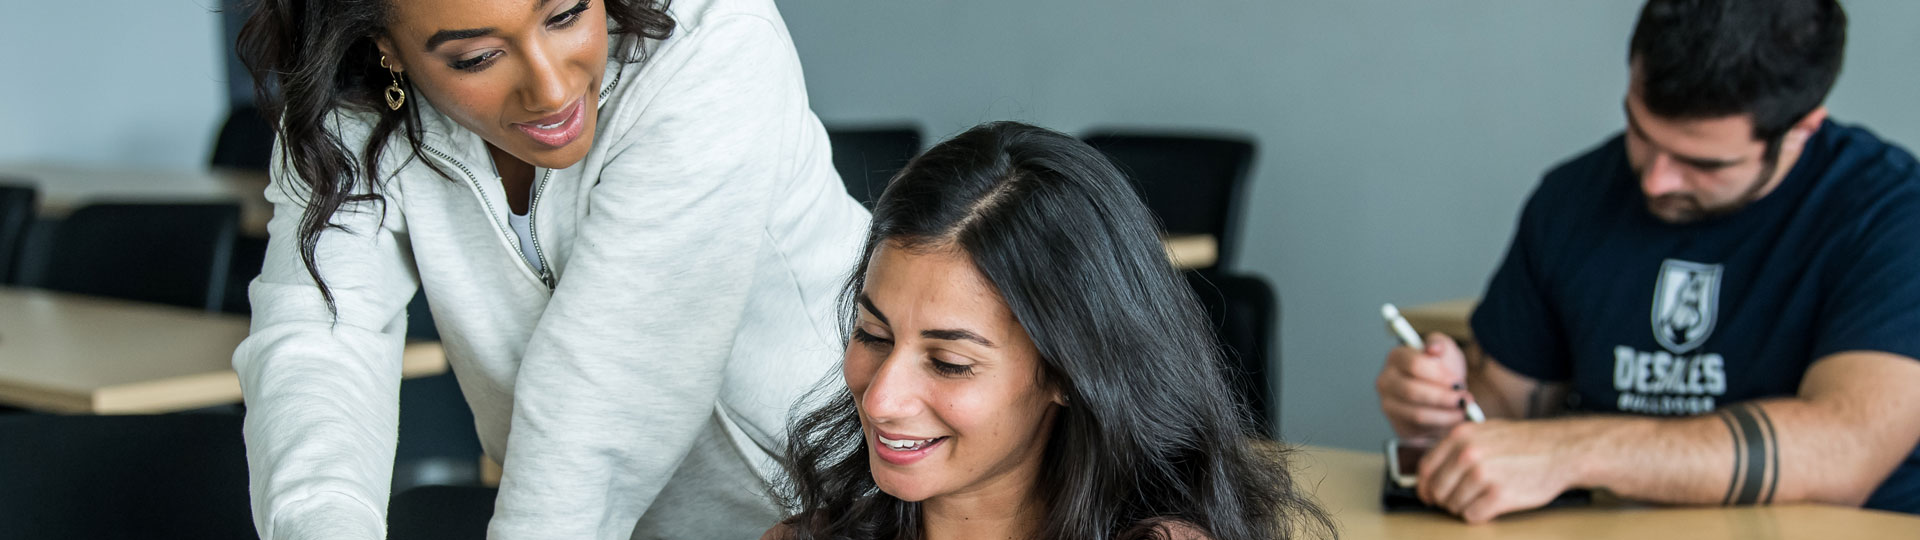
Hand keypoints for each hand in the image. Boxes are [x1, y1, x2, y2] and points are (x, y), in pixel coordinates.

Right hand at [1377, 332, 1474, 441]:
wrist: (1441, 395)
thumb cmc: (1441, 372)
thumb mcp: (1445, 351)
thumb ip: (1440, 344)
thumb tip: (1433, 348)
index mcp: (1396, 357)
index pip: (1414, 364)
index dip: (1439, 374)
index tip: (1457, 381)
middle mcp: (1386, 380)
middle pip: (1412, 391)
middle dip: (1443, 397)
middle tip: (1463, 398)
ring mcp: (1388, 404)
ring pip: (1417, 413)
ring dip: (1445, 414)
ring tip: (1462, 410)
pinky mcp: (1398, 425)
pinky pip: (1420, 429)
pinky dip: (1440, 426)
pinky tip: (1452, 419)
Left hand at [1417, 420, 1583, 522]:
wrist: (1561, 450)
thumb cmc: (1526, 443)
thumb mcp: (1485, 431)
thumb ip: (1458, 447)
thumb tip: (1433, 470)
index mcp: (1460, 436)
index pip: (1426, 468)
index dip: (1424, 486)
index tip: (1428, 495)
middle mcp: (1468, 454)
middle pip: (1437, 489)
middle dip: (1445, 500)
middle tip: (1458, 501)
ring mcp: (1483, 475)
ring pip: (1454, 505)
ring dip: (1464, 508)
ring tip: (1481, 499)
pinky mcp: (1499, 495)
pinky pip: (1472, 516)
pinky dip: (1479, 515)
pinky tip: (1491, 506)